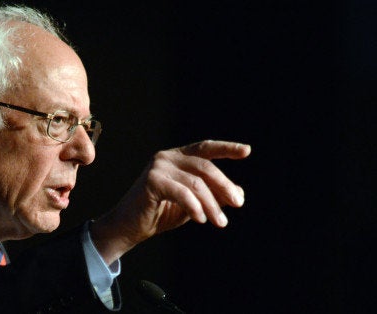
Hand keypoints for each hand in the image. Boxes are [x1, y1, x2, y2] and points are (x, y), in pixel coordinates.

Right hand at [91, 140, 250, 263]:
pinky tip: (201, 219)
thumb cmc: (161, 213)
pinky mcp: (151, 181)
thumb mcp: (194, 204)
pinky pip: (182, 192)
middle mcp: (167, 157)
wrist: (130, 228)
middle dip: (224, 186)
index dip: (226, 148)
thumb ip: (213, 196)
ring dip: (212, 204)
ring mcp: (158, 167)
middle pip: (205, 167)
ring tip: (221, 222)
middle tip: (238, 204)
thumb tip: (239, 193)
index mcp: (177, 157)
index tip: (247, 151)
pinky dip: (195, 206)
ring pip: (196, 183)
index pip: (205, 148)